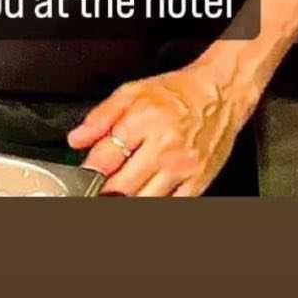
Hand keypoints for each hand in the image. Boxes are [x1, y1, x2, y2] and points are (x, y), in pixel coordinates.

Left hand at [67, 59, 254, 196]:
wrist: (220, 93)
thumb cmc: (178, 93)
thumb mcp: (132, 92)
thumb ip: (101, 116)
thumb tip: (77, 139)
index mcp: (144, 121)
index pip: (105, 158)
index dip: (89, 170)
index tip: (88, 173)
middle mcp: (164, 147)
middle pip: (120, 186)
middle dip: (105, 189)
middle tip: (102, 185)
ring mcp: (182, 168)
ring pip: (143, 200)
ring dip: (127, 198)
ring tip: (124, 188)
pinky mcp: (198, 182)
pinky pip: (170, 205)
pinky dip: (154, 202)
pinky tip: (146, 192)